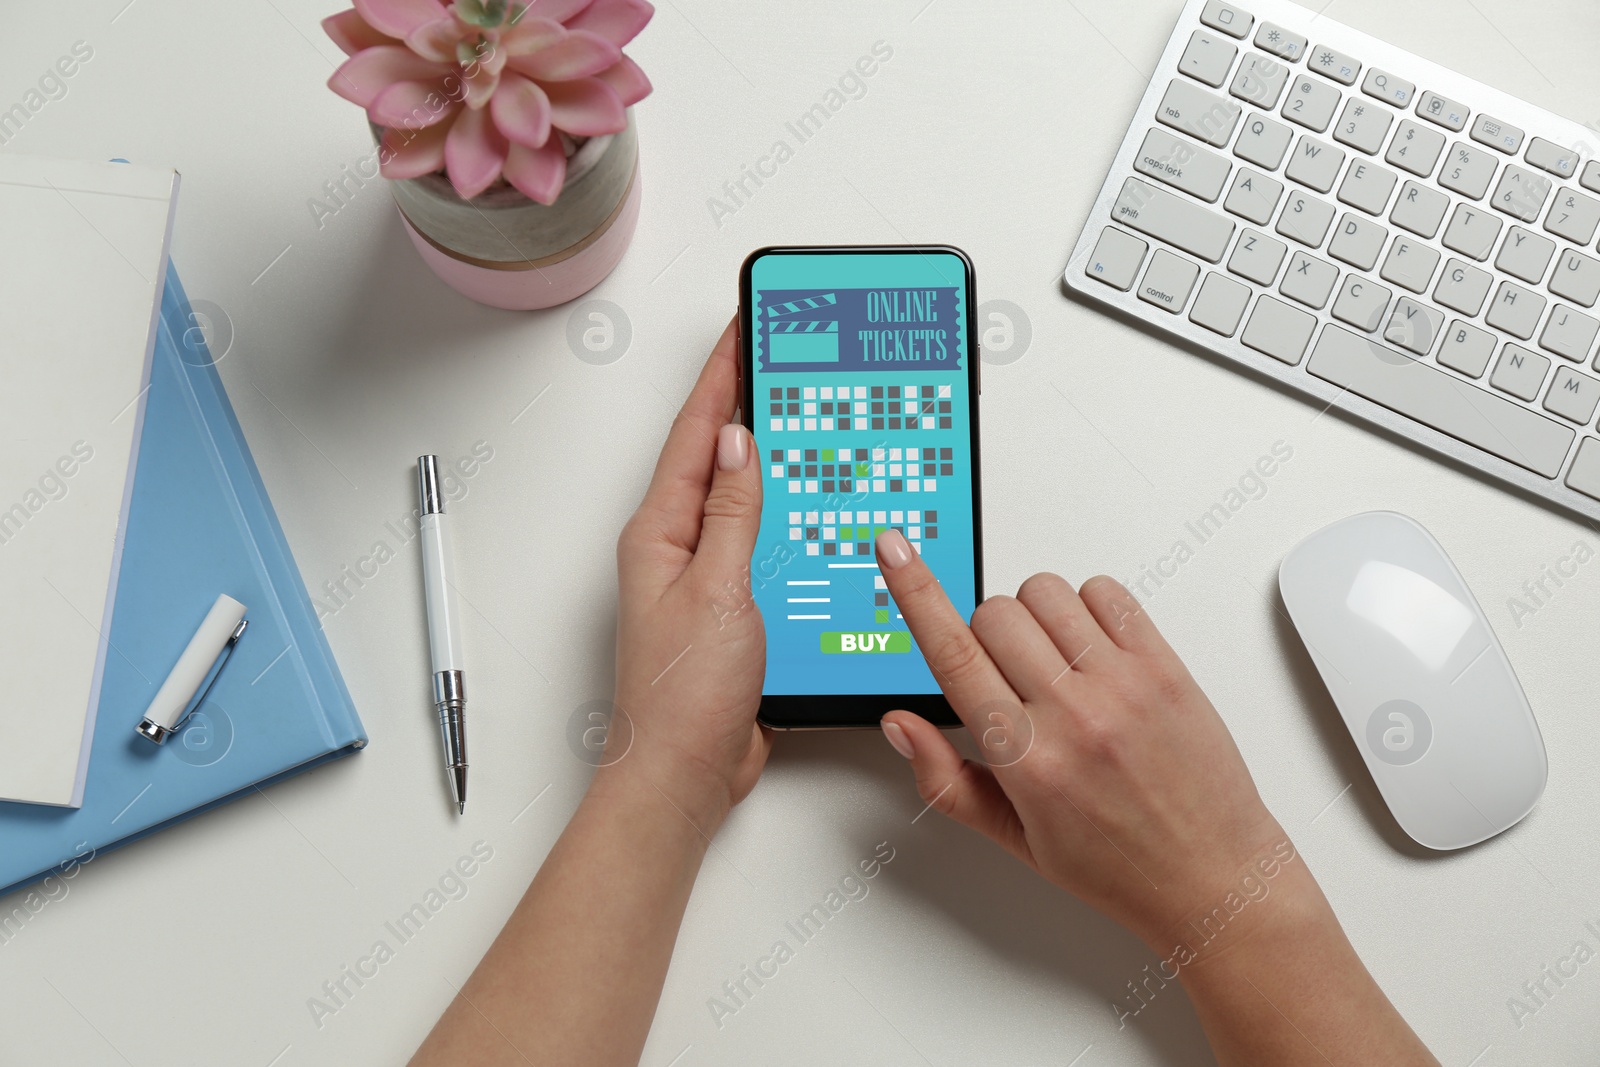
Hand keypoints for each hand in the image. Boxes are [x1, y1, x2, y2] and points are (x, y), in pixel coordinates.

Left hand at [603, 318, 770, 827]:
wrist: (681, 775)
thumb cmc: (680, 697)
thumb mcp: (717, 591)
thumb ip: (732, 515)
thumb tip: (738, 444)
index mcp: (659, 532)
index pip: (694, 434)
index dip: (722, 376)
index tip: (746, 328)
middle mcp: (675, 548)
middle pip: (716, 459)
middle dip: (749, 405)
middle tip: (785, 360)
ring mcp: (701, 579)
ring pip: (743, 502)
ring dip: (773, 464)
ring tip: (808, 419)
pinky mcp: (728, 610)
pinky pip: (759, 548)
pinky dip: (785, 523)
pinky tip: (812, 514)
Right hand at [874, 529, 1285, 950]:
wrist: (1212, 878)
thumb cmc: (1118, 866)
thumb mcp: (1015, 838)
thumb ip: (946, 779)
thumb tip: (901, 726)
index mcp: (1027, 761)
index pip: (952, 654)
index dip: (915, 592)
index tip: (895, 548)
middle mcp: (1074, 716)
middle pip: (994, 613)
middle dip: (987, 635)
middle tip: (1011, 678)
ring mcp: (1123, 686)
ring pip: (1046, 591)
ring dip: (1035, 615)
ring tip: (1055, 663)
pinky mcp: (1165, 667)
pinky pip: (1107, 592)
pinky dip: (1088, 606)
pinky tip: (1093, 651)